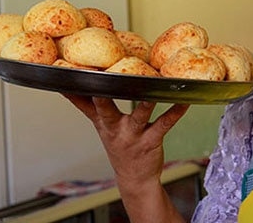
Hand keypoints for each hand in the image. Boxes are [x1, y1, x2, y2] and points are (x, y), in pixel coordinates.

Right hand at [63, 94, 189, 221]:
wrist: (135, 179)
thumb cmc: (119, 146)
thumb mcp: (100, 126)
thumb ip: (87, 105)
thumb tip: (70, 86)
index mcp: (102, 122)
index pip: (84, 104)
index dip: (75, 90)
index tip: (68, 74)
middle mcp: (115, 128)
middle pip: (105, 110)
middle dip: (101, 99)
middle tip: (99, 84)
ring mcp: (133, 135)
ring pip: (138, 116)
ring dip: (145, 104)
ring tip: (152, 90)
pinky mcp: (152, 140)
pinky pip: (165, 124)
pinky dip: (176, 112)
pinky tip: (184, 101)